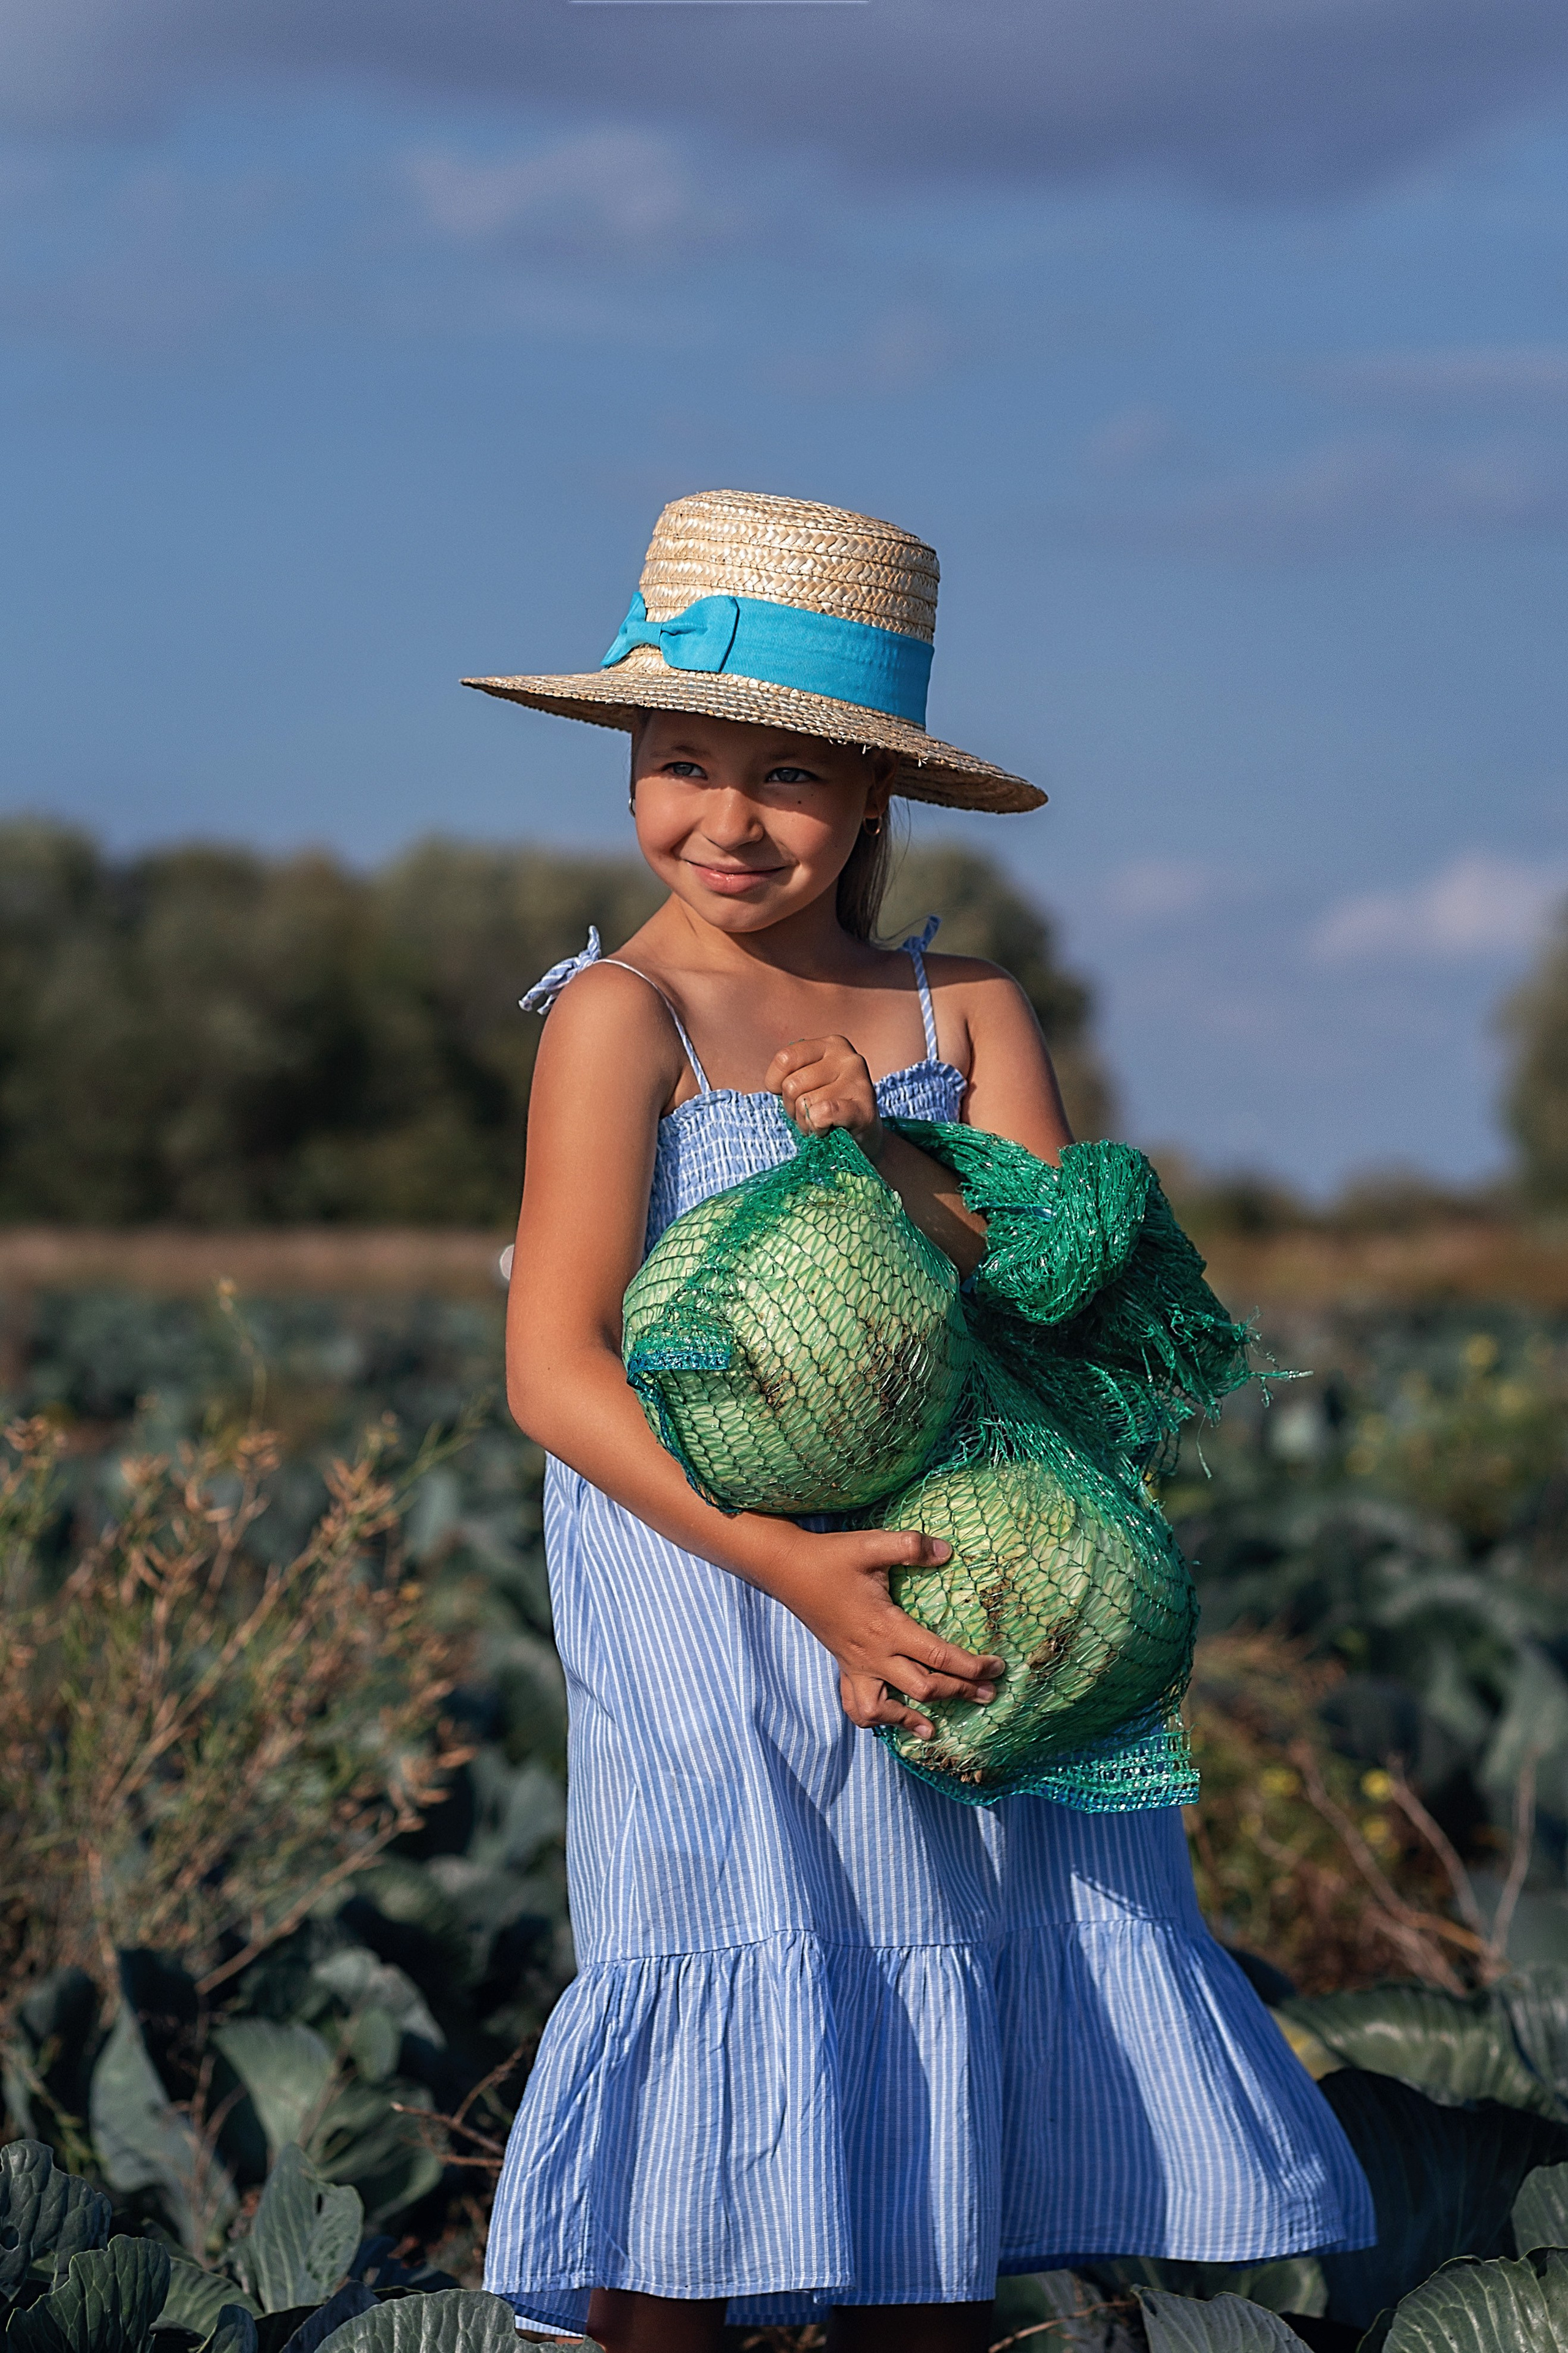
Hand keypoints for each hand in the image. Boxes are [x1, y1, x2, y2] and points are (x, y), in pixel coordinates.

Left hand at [765, 1035, 884, 1162]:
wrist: (863, 1138)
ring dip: (806, 1122)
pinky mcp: (865, 1109)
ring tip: (821, 1123)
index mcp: (830, 1045)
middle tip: (809, 1113)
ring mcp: (859, 1082)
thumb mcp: (807, 1083)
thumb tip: (775, 1086)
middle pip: (792, 1084)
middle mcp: (847, 1058)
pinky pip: (824, 1113)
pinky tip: (828, 1128)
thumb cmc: (828, 1108)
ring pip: (805, 1103)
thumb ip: (790, 1075)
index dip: (775, 1083)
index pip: (785, 1058)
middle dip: (792, 1107)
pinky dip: (817, 1125)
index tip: (789, 1094)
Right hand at [765, 1525, 1004, 1740]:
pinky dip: (877, 1718)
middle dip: (960, 1692)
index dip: (971, 1664)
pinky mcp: (843, 1666)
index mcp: (885, 1627)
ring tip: (935, 1728)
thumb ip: (911, 1547)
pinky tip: (893, 1718)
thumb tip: (947, 1552)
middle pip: (923, 1688)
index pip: (938, 1654)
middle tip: (989, 1693)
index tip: (998, 1666)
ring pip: (884, 1709)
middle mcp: (872, 1654)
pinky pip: (857, 1705)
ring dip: (912, 1719)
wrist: (787, 1569)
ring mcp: (855, 1665)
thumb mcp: (872, 1544)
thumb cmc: (831, 1557)